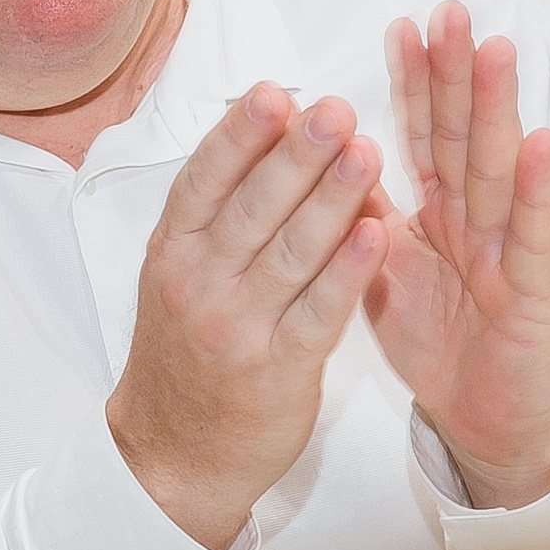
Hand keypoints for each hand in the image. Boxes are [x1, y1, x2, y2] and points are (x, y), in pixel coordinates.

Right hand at [110, 83, 390, 549]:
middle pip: (251, 206)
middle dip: (294, 153)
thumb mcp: (177, 278)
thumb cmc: (186, 356)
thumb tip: (259, 139)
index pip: (204, 181)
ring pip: (289, 251)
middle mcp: (198, 283)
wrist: (172, 455)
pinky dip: (348, 271)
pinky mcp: (277, 369)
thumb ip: (214, 218)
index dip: (240, 136)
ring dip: (331, 198)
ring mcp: (236, 327)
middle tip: (334, 107)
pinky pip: (318, 312)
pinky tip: (377, 233)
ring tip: (367, 150)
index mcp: (172, 253)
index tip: (274, 93)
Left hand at [368, 3, 549, 506]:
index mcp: (439, 213)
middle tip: (450, 9)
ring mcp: (509, 251)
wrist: (490, 425)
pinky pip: (530, 236)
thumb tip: (327, 160)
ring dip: (498, 108)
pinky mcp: (534, 293)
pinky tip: (539, 141)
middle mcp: (478, 220)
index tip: (400, 25)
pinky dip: (534, 189)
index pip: (423, 135)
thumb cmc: (442, 344)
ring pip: (500, 169)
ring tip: (495, 49)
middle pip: (464, 135)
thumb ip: (366, 216)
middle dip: (456, 72)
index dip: (414, 83)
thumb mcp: (388, 272)